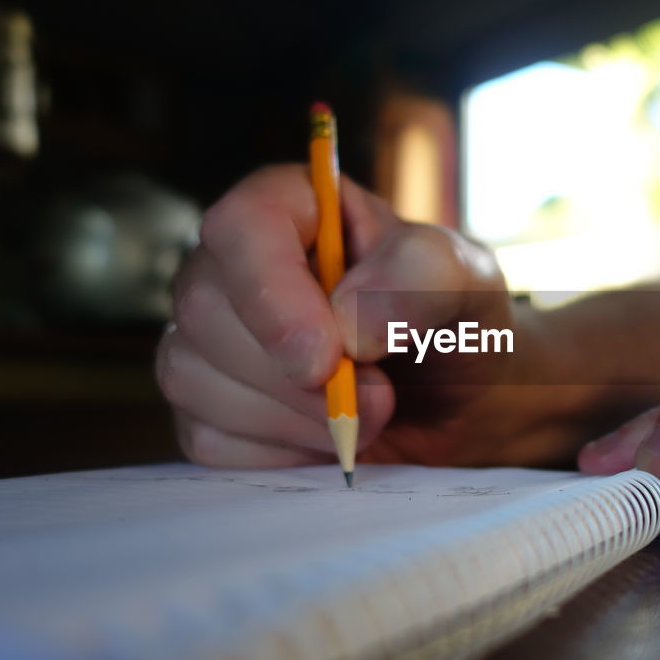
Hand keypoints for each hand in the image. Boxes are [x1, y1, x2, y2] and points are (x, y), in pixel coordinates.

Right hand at [156, 164, 515, 467]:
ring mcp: (213, 336)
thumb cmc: (457, 324)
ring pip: (194, 377)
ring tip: (365, 415)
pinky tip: (327, 438)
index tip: (328, 358)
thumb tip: (347, 320)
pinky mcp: (209, 404)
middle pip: (205, 310)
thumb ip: (420, 278)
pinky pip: (207, 437)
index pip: (242, 227)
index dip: (273, 294)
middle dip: (296, 377)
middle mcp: (238, 264)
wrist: (462, 404)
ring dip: (294, 418)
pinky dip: (278, 452)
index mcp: (295, 206)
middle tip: (380, 398)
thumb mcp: (466, 282)